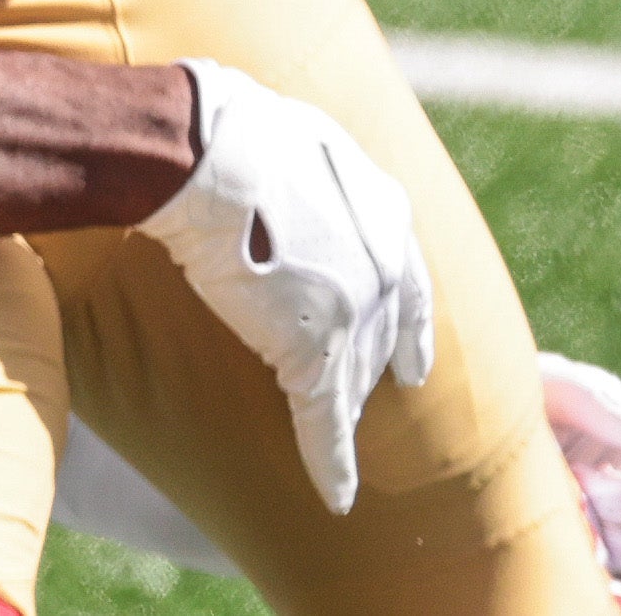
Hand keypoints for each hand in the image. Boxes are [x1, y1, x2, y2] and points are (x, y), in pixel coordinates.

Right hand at [133, 60, 434, 514]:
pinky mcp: (315, 351)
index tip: (414, 361)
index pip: (406, 279)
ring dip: (345, 412)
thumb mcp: (285, 130)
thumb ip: (297, 158)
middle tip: (365, 400)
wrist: (206, 153)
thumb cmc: (225, 127)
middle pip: (381, 332)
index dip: (409, 324)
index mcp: (380, 206)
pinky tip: (338, 494)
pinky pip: (325, 419)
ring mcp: (353, 310)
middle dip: (374, 369)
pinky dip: (332, 462)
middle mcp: (382, 261)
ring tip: (338, 448)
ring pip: (354, 377)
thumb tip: (259, 144)